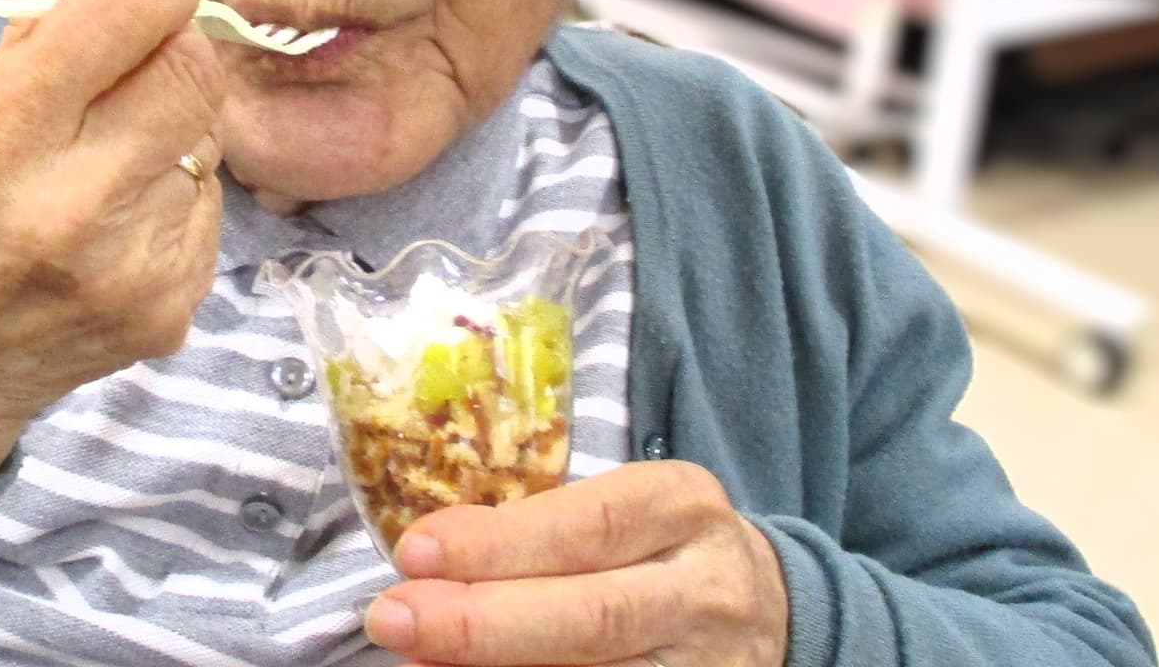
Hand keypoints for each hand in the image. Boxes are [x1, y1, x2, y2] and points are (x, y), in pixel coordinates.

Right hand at [0, 0, 223, 477]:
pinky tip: (119, 220)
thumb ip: (33, 20)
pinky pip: (209, 203)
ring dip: (172, 127)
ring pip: (208, 134)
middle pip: (193, 68)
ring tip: (105, 160)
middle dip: (168, 50)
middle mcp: (69, 204)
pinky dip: (176, 193)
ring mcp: (129, 267)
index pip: (132, 8)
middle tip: (125, 73)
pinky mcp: (171, 309)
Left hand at [364, 462, 788, 665]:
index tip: (415, 550)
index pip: (588, 524)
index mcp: (682, 506)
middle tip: (394, 618)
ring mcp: (708, 666)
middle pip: (593, 615)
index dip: (499, 543)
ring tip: (419, 663)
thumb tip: (429, 558)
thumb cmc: (658, 547)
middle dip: (483, 621)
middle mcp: (705, 588)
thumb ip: (541, 526)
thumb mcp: (623, 510)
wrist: (764, 607)